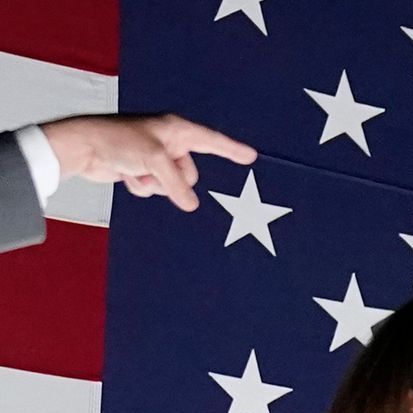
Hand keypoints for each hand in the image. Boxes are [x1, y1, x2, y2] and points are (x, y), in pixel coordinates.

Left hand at [39, 113, 256, 211]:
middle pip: (190, 173)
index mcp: (177, 130)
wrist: (83, 147)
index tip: (251, 156)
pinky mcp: (142, 169)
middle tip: (153, 172)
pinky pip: (155, 188)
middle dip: (174, 181)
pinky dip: (143, 186)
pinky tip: (127, 176)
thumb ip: (178, 185)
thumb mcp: (155, 162)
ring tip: (136, 172)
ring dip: (155, 185)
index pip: (213, 141)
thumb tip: (192, 205)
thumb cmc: (119, 142)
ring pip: (172, 184)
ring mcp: (155, 157)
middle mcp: (169, 142)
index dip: (232, 150)